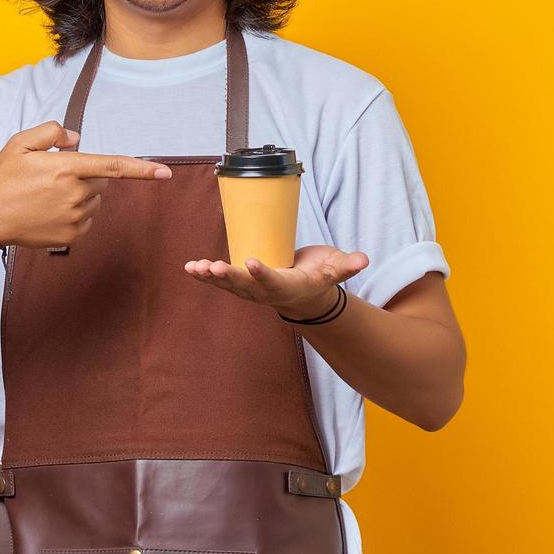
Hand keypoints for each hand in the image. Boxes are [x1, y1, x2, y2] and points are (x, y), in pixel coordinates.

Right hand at [0, 121, 172, 248]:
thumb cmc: (3, 179)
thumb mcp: (20, 144)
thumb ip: (51, 132)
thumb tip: (77, 139)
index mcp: (66, 168)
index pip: (113, 167)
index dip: (142, 169)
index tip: (165, 173)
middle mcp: (75, 194)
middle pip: (100, 182)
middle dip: (86, 177)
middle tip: (54, 178)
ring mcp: (74, 218)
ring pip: (93, 201)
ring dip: (80, 196)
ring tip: (47, 196)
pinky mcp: (72, 235)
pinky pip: (86, 220)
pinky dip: (75, 214)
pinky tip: (49, 212)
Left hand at [183, 245, 369, 318]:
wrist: (304, 293)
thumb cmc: (319, 275)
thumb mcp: (335, 269)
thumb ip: (347, 265)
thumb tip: (363, 259)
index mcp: (288, 287)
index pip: (274, 281)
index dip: (262, 273)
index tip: (252, 262)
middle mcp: (266, 292)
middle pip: (246, 286)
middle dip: (230, 277)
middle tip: (215, 268)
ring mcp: (250, 290)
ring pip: (229, 285)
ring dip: (211, 277)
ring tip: (196, 268)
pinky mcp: (241, 283)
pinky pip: (220, 280)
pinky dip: (204, 275)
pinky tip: (190, 268)